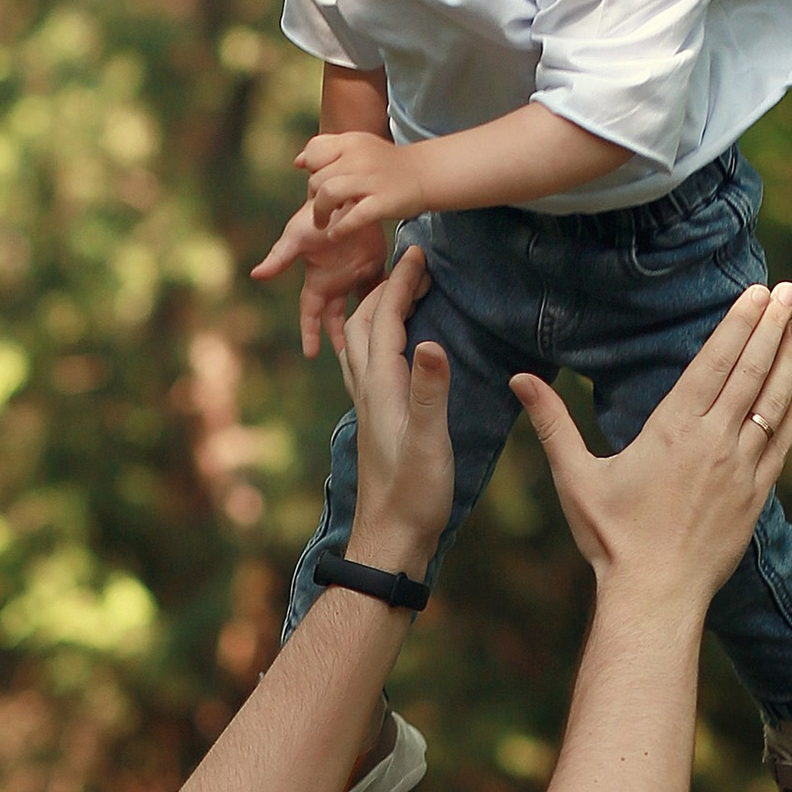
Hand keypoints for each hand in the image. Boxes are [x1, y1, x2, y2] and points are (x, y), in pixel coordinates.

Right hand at [250, 197, 390, 358]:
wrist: (342, 194)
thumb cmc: (316, 214)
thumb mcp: (297, 236)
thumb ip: (280, 257)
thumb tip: (256, 274)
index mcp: (317, 280)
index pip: (310, 314)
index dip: (309, 333)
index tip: (311, 355)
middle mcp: (336, 281)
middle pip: (337, 318)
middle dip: (340, 338)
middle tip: (349, 362)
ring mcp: (355, 274)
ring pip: (362, 307)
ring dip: (369, 323)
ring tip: (378, 345)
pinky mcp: (374, 264)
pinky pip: (383, 287)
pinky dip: (391, 298)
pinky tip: (401, 314)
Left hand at [298, 127, 418, 239]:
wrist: (425, 173)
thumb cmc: (386, 164)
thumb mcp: (358, 147)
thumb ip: (327, 151)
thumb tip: (298, 161)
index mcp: (351, 142)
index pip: (313, 152)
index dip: (311, 170)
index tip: (319, 183)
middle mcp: (360, 158)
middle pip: (317, 178)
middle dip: (314, 197)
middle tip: (322, 209)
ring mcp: (372, 180)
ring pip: (328, 194)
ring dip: (319, 212)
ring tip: (322, 223)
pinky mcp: (384, 202)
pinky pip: (354, 217)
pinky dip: (340, 228)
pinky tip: (335, 234)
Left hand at [333, 245, 451, 578]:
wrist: (391, 539)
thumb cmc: (414, 496)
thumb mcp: (430, 443)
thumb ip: (431, 392)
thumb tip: (432, 342)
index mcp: (381, 389)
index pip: (384, 321)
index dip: (400, 283)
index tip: (418, 251)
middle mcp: (367, 392)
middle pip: (362, 324)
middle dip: (383, 288)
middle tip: (412, 265)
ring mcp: (368, 407)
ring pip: (358, 345)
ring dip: (374, 311)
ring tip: (398, 293)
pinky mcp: (376, 421)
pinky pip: (367, 366)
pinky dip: (377, 341)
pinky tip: (391, 349)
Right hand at [511, 279, 791, 618]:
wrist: (655, 594)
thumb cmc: (611, 538)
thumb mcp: (576, 477)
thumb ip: (552, 423)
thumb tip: (518, 378)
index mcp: (673, 428)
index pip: (714, 362)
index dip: (738, 323)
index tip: (758, 293)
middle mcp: (714, 441)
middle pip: (751, 372)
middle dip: (771, 327)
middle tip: (791, 291)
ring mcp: (740, 468)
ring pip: (773, 403)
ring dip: (789, 361)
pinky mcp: (756, 495)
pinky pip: (782, 443)